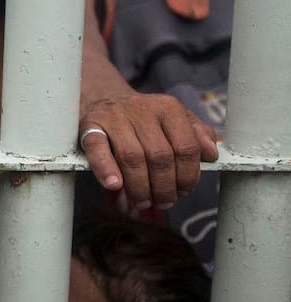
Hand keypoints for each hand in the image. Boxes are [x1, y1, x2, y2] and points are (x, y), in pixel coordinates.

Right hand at [79, 93, 218, 209]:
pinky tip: (114, 186)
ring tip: (143, 202)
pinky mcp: (90, 125)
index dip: (188, 176)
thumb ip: (197, 135)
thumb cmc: (145, 119)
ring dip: (139, 187)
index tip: (184, 191)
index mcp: (168, 107)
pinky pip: (97, 148)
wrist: (104, 99)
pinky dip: (105, 169)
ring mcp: (114, 116)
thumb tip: (212, 154)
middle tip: (164, 202)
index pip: (186, 147)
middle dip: (164, 187)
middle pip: (160, 156)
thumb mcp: (175, 121)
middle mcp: (141, 108)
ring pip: (132, 157)